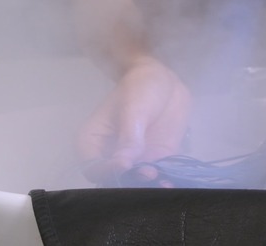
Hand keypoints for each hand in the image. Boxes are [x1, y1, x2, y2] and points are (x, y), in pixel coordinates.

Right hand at [77, 57, 191, 183]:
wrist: (164, 79)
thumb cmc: (140, 87)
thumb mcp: (133, 110)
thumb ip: (129, 138)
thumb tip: (123, 165)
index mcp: (93, 143)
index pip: (94, 168)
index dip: (108, 172)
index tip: (126, 166)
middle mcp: (111, 156)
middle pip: (117, 179)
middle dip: (132, 183)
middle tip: (148, 177)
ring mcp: (135, 159)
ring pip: (138, 180)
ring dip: (150, 185)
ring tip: (163, 185)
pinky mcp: (156, 158)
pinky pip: (159, 174)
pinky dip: (165, 180)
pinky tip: (173, 183)